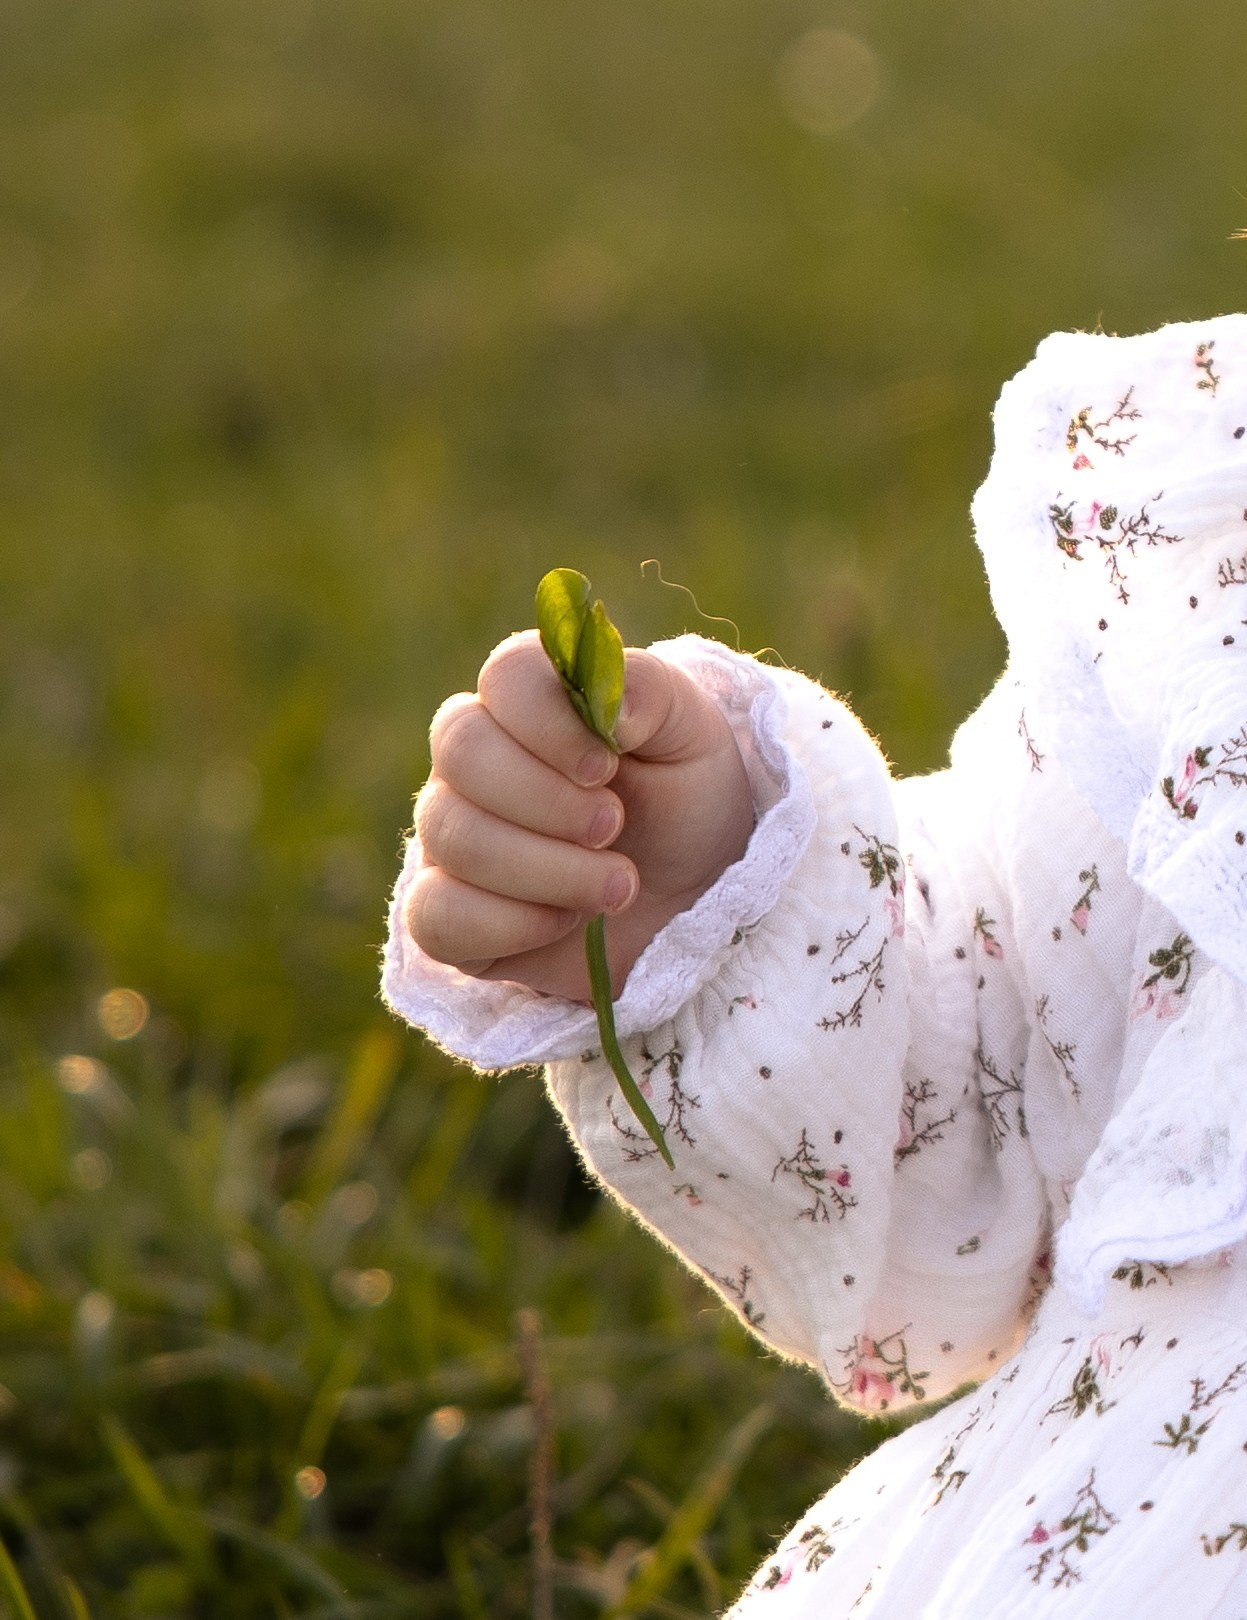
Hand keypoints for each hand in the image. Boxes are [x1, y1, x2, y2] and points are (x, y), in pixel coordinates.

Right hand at [406, 631, 754, 1000]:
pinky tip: (565, 921)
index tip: (605, 767)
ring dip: (551, 869)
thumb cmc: (681, 800)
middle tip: (613, 826)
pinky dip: (510, 925)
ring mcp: (451, 835)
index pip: (505, 676)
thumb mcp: (691, 734)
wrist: (689, 895)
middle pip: (462, 753)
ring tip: (617, 883)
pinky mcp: (447, 913)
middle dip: (549, 801)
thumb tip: (614, 708)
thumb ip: (652, 693)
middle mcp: (474, 759)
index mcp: (530, 699)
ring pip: (455, 838)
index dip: (549, 723)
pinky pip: (437, 916)